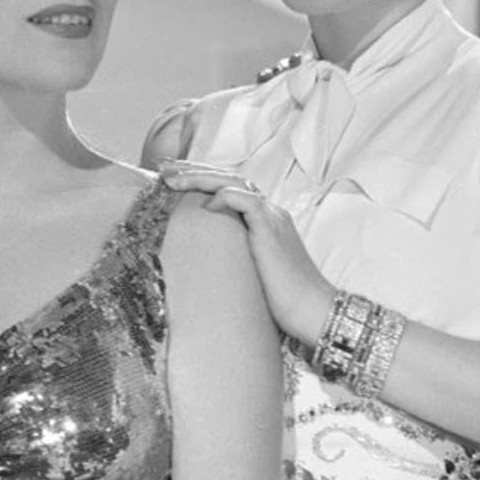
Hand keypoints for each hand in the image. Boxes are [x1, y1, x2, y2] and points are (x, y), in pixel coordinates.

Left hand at [158, 161, 336, 342]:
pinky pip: (246, 201)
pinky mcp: (272, 230)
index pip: (233, 188)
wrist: (314, 310)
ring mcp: (273, 218)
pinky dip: (225, 197)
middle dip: (195, 171)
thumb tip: (206, 262)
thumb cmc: (285, 300)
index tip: (176, 179)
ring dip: (201, 178)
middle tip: (165, 169)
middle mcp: (270, 212)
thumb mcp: (253, 271)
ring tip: (174, 180)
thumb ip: (236, 257)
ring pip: (235, 182)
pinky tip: (208, 206)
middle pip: (230, 178)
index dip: (204, 180)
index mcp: (267, 220)